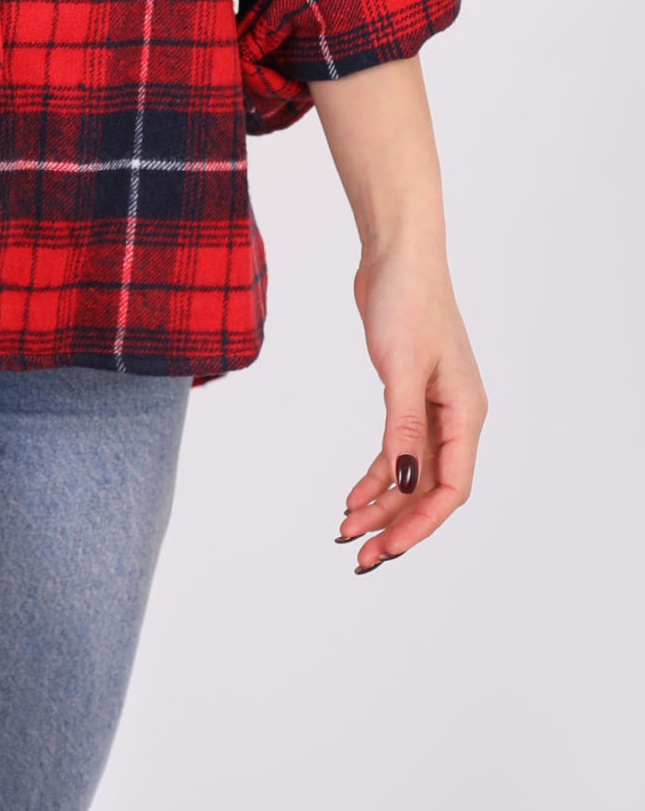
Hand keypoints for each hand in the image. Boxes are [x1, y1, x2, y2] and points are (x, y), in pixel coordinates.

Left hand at [336, 243, 486, 573]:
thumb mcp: (401, 367)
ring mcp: (432, 408)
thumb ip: (403, 426)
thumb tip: (401, 482)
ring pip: (409, 473)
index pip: (452, 487)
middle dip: (396, 524)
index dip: (421, 522)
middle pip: (429, 488)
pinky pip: (396, 449)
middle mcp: (455, 417)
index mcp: (465, 413)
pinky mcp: (408, 396)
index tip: (387, 547)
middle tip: (359, 554)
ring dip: (380, 503)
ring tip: (345, 529)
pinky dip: (375, 474)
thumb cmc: (408, 300)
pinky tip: (352, 495)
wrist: (396, 256)